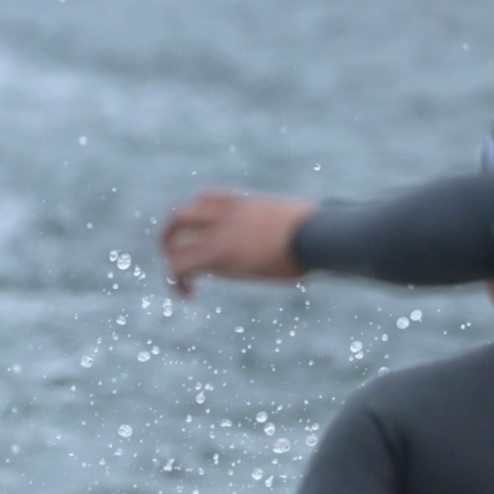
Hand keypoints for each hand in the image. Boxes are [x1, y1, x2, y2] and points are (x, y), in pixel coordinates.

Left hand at [158, 190, 314, 297]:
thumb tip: (319, 231)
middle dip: (170, 235)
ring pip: (172, 233)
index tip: (206, 240)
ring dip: (169, 257)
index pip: (206, 199)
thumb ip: (292, 225)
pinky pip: (179, 265)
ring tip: (180, 280)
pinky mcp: (217, 253)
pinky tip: (189, 294)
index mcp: (245, 202)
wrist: (319, 234)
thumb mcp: (301, 221)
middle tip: (175, 257)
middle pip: (180, 212)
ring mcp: (219, 230)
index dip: (198, 219)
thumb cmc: (323, 231)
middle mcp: (226, 211)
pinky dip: (176, 280)